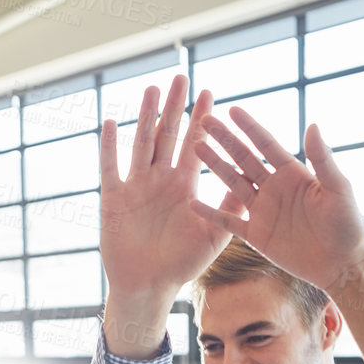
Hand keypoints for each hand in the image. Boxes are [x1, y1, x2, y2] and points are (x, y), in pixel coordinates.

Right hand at [98, 75, 226, 301]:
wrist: (148, 286)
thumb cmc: (182, 265)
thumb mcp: (214, 237)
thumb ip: (231, 209)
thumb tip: (254, 182)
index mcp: (185, 186)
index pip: (195, 145)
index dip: (201, 120)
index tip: (209, 92)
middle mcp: (160, 181)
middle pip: (168, 136)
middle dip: (174, 107)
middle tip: (181, 77)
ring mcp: (136, 187)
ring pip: (141, 144)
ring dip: (145, 117)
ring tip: (152, 89)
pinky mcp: (114, 199)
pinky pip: (111, 167)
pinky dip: (110, 147)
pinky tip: (112, 123)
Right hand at [191, 108, 363, 293]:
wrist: (341, 264)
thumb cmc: (347, 224)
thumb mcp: (338, 189)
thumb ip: (322, 159)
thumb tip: (313, 124)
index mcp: (293, 174)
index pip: (266, 144)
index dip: (249, 127)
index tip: (232, 110)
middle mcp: (274, 188)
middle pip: (243, 158)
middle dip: (224, 140)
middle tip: (204, 122)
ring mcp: (263, 211)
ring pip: (232, 183)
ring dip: (215, 166)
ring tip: (196, 148)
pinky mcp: (256, 235)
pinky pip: (229, 222)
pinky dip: (211, 214)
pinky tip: (192, 204)